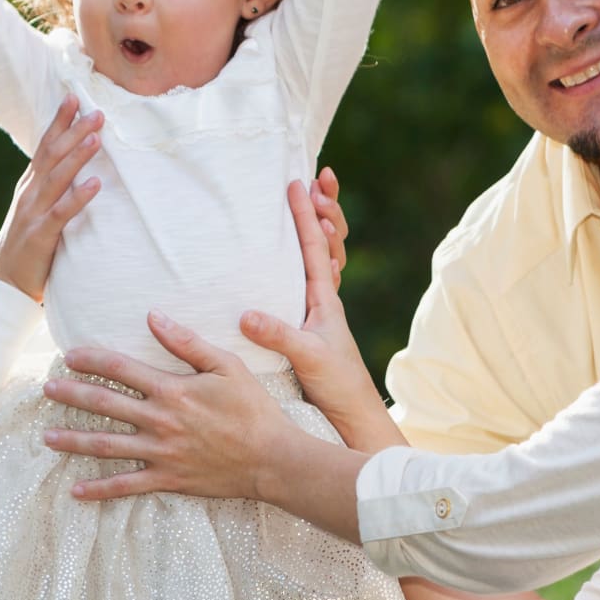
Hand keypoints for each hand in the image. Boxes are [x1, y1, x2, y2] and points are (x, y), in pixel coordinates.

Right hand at [0, 96, 101, 300]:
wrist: (4, 286)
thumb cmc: (26, 248)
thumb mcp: (35, 212)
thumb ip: (50, 190)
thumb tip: (72, 168)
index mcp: (29, 186)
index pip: (45, 146)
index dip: (59, 121)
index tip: (73, 96)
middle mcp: (29, 194)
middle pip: (52, 155)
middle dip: (73, 130)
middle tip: (96, 110)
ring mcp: (33, 213)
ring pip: (57, 178)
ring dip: (77, 155)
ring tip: (96, 136)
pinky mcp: (41, 235)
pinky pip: (62, 212)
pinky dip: (79, 196)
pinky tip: (95, 183)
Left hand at [38, 315, 300, 502]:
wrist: (273, 459)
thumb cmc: (253, 409)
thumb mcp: (226, 365)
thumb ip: (186, 342)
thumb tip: (153, 316)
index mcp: (172, 390)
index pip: (120, 369)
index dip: (91, 360)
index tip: (69, 356)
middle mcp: (159, 421)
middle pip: (104, 405)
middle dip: (71, 395)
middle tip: (45, 390)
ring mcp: (161, 453)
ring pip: (106, 446)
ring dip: (74, 441)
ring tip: (47, 437)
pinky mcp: (167, 479)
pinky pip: (126, 486)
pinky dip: (100, 490)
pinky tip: (76, 490)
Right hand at [235, 179, 395, 448]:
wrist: (354, 419)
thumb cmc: (338, 388)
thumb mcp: (308, 358)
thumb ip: (279, 335)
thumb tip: (245, 313)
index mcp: (325, 300)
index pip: (316, 247)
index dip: (306, 214)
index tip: (298, 183)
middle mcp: (325, 300)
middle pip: (328, 243)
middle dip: (323, 209)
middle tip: (317, 180)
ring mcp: (319, 314)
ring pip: (323, 260)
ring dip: (321, 229)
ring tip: (313, 203)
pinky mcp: (310, 328)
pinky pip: (310, 281)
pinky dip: (309, 258)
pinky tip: (295, 257)